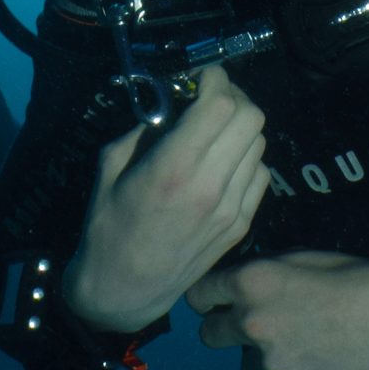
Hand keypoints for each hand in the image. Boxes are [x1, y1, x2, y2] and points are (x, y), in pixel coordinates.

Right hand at [62, 66, 272, 333]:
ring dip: (239, 127)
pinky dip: (245, 158)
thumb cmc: (108, 225)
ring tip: (213, 133)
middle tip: (208, 100)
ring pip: (259, 142)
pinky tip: (221, 164)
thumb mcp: (109, 166)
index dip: (213, 80)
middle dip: (231, 97)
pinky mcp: (241, 225)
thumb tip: (173, 102)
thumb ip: (144, 128)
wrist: (124, 290)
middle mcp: (209, 186)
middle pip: (250, 117)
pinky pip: (260, 173)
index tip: (197, 79)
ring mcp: (231, 208)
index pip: (219, 104)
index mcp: (172, 168)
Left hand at [187, 250, 368, 369]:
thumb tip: (242, 286)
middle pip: (210, 335)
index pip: (199, 295)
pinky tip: (332, 362)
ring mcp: (272, 363)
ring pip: (256, 362)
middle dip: (224, 330)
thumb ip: (262, 275)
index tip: (213, 304)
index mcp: (249, 283)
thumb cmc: (353, 276)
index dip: (206, 300)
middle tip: (255, 328)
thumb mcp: (298, 258)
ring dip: (273, 355)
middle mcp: (251, 324)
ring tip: (314, 342)